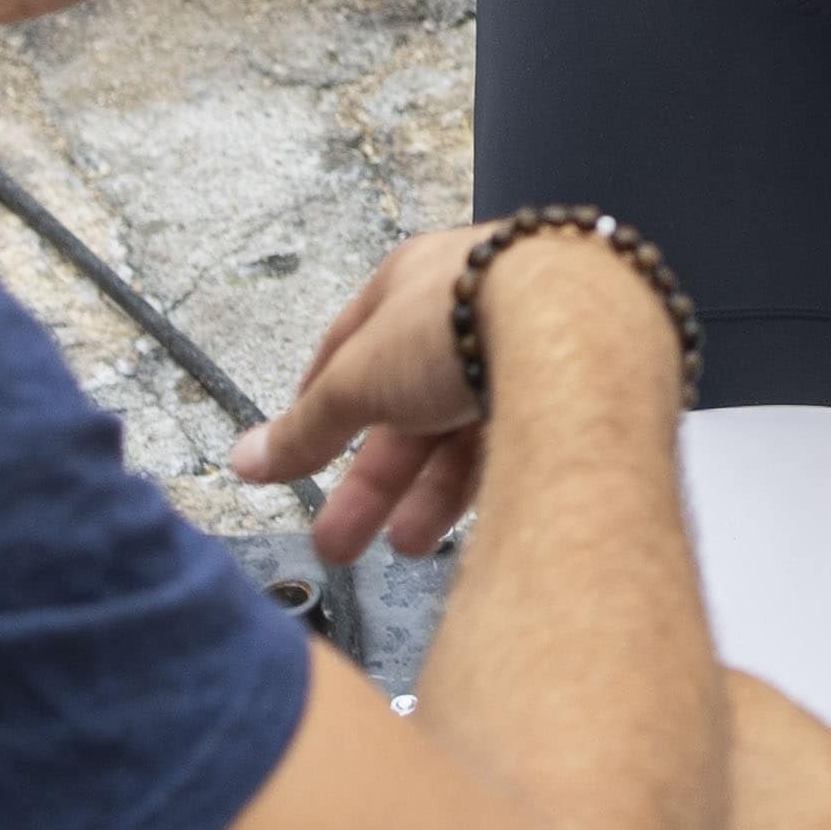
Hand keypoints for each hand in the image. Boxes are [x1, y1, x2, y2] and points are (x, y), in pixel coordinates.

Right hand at [231, 221, 676, 561]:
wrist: (582, 327)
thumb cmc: (470, 315)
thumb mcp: (360, 377)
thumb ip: (306, 426)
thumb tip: (248, 458)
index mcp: (417, 281)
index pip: (354, 346)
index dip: (322, 403)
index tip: (302, 448)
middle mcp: (476, 307)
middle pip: (408, 404)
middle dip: (369, 480)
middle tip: (338, 536)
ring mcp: (532, 343)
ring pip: (464, 430)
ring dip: (424, 494)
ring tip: (399, 547)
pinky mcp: (576, 385)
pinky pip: (518, 441)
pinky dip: (484, 485)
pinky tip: (466, 525)